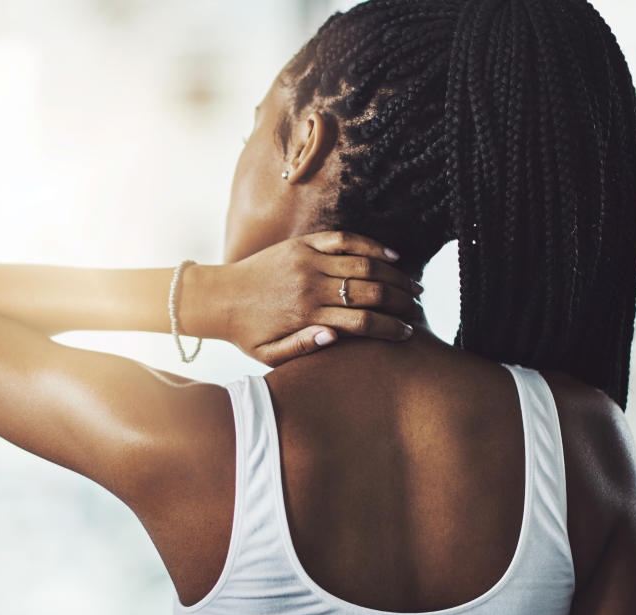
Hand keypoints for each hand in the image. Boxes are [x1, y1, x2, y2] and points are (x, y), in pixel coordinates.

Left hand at [214, 230, 422, 366]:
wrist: (219, 298)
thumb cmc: (247, 333)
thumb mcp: (270, 355)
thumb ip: (303, 349)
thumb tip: (336, 338)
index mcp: (306, 316)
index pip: (361, 323)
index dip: (389, 328)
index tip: (407, 333)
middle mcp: (310, 286)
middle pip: (369, 291)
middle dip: (400, 300)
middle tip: (416, 307)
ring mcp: (307, 261)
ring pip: (363, 264)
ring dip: (394, 274)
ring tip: (412, 286)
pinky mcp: (302, 244)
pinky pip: (344, 239)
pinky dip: (371, 245)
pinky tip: (392, 255)